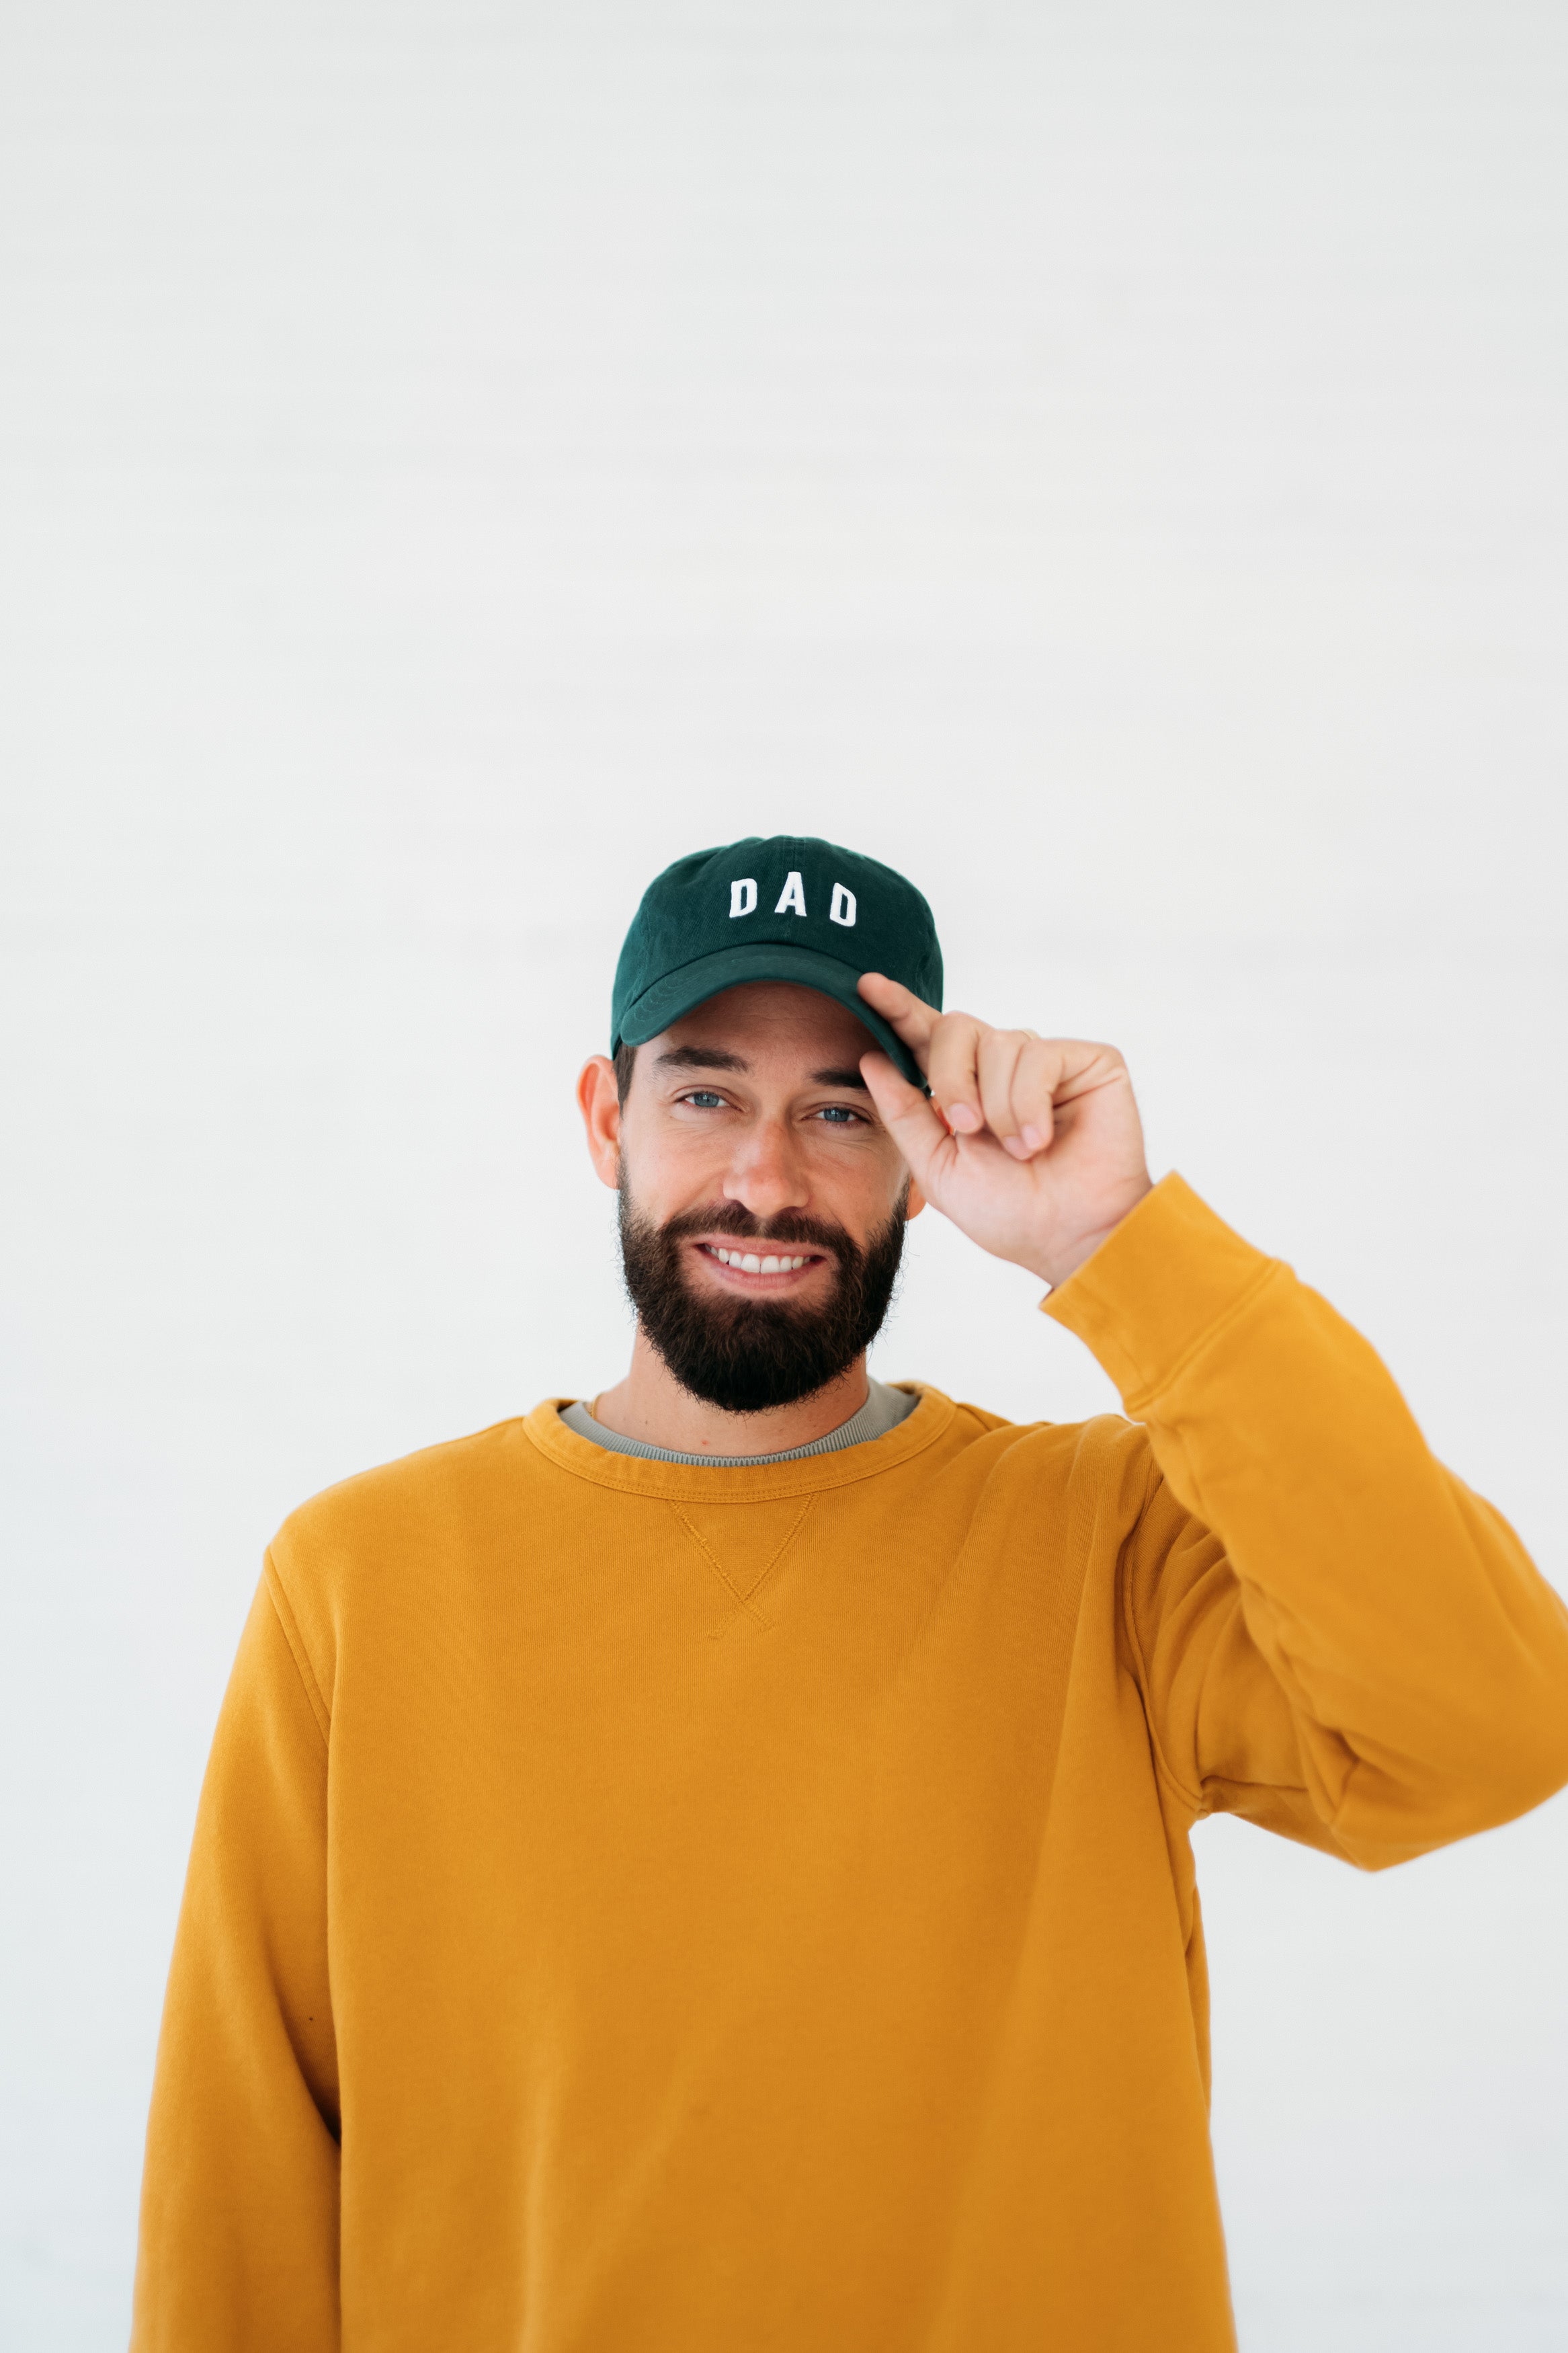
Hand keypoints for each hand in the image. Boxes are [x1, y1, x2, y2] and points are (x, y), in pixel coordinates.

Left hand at [856, 974, 1151, 1287]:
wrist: (1069, 1238)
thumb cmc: (1011, 1212)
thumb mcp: (939, 1167)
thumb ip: (905, 1114)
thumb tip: (872, 1059)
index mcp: (964, 1087)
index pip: (926, 1036)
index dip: (899, 1009)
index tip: (867, 987)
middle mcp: (1002, 1066)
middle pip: (955, 1026)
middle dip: (951, 1077)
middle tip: (968, 1127)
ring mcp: (1045, 1061)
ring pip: (998, 1043)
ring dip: (999, 1107)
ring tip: (1022, 1151)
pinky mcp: (1088, 1060)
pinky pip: (1038, 1056)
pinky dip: (1031, 1103)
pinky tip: (1042, 1139)